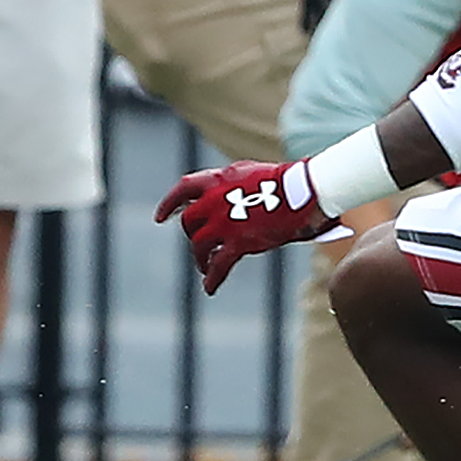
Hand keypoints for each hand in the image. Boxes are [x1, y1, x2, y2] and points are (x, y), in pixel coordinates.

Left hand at [156, 159, 335, 293]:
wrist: (299, 191)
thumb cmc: (278, 180)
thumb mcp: (243, 173)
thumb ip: (223, 184)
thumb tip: (210, 196)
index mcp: (215, 180)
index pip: (182, 190)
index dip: (168, 204)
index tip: (160, 218)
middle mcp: (213, 201)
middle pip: (189, 222)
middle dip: (191, 234)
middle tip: (199, 243)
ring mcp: (224, 222)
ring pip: (199, 245)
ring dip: (199, 258)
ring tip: (204, 266)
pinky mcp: (239, 242)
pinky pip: (218, 265)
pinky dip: (212, 278)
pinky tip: (209, 288)